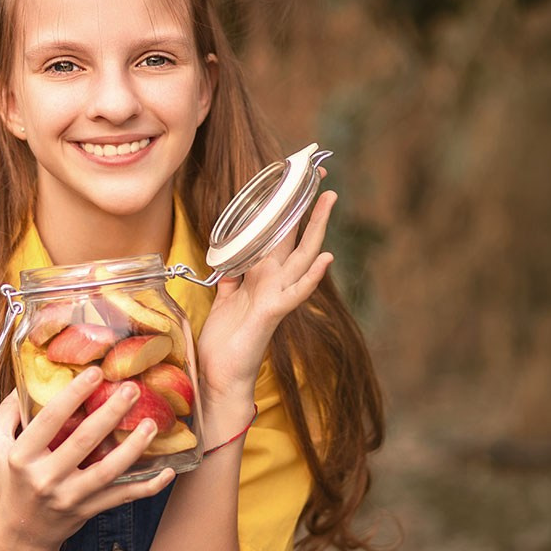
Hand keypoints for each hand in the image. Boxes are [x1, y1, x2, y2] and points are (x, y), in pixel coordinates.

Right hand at [0, 368, 174, 550]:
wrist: (21, 533)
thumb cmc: (10, 481)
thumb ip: (6, 413)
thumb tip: (25, 381)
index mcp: (21, 457)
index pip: (49, 420)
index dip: (73, 394)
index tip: (95, 373)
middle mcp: (45, 477)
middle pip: (83, 441)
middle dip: (111, 412)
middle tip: (132, 389)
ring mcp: (69, 497)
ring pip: (107, 471)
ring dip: (133, 448)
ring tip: (152, 424)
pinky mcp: (88, 511)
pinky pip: (121, 497)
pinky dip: (147, 486)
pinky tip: (168, 472)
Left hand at [197, 188, 335, 402]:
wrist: (220, 374)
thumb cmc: (225, 340)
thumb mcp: (225, 298)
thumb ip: (233, 276)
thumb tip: (230, 258)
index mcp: (261, 275)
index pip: (276, 235)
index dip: (283, 209)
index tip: (291, 181)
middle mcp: (274, 281)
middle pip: (294, 236)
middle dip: (306, 206)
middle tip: (319, 176)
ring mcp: (276, 295)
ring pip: (302, 256)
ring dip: (316, 228)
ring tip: (329, 200)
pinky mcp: (273, 312)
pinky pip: (295, 291)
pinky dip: (311, 276)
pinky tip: (326, 258)